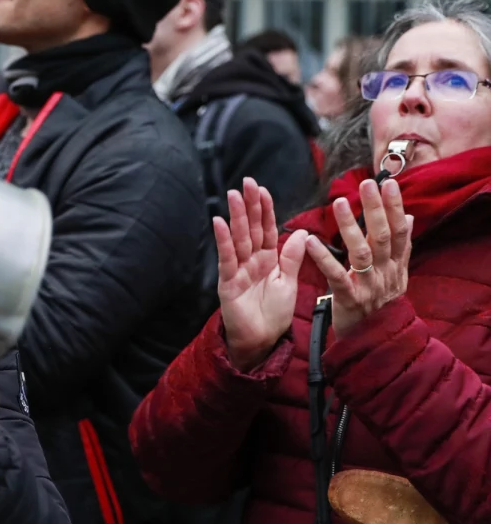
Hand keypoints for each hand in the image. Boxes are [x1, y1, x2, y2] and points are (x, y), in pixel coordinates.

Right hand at [217, 178, 309, 372]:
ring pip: (239, 238)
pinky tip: (219, 222)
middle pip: (251, 228)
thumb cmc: (274, 314)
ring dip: (236, 216)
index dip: (265, 210)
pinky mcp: (228, 282)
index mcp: (269, 259)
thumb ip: (292, 258)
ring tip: (234, 195)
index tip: (263, 190)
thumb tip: (303, 233)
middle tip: (246, 182)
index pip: (267, 229)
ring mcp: (238, 270)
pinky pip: (227, 258)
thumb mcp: (289, 283)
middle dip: (250, 205)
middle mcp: (252, 260)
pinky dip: (223, 240)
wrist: (262, 341)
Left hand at [306, 178, 412, 336]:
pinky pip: (335, 276)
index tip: (390, 183)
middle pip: (383, 236)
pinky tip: (310, 241)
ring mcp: (369, 286)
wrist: (375, 343)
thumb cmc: (379, 303)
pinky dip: (323, 258)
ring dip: (350, 226)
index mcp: (395, 266)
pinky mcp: (349, 299)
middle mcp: (385, 274)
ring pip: (361, 252)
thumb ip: (400, 247)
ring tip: (338, 202)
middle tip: (367, 184)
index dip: (396, 207)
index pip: (399, 231)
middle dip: (376, 209)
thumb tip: (409, 217)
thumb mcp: (394, 275)